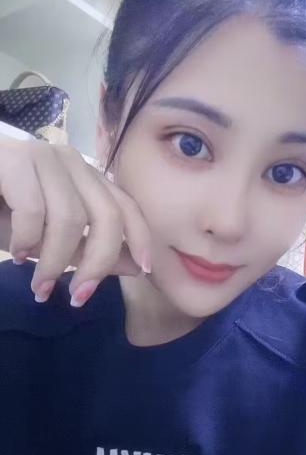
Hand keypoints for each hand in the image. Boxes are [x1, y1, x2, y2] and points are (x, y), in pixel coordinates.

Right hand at [0, 136, 151, 305]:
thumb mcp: (46, 239)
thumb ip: (87, 248)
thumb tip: (136, 265)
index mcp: (84, 177)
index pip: (126, 206)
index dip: (141, 239)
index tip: (143, 272)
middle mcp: (71, 161)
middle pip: (108, 217)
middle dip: (98, 264)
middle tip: (77, 297)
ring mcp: (43, 156)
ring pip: (72, 220)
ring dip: (55, 262)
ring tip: (37, 284)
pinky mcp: (15, 159)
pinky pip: (35, 211)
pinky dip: (26, 241)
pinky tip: (13, 253)